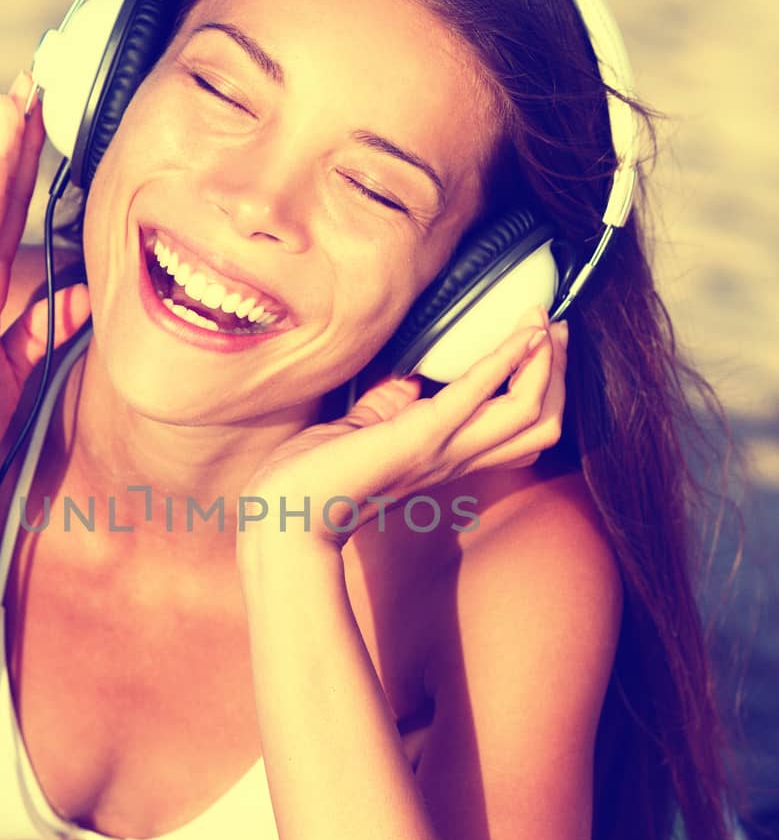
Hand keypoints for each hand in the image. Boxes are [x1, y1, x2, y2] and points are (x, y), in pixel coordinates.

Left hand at [237, 308, 568, 553]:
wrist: (281, 516)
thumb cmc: (311, 479)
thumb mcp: (364, 430)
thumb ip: (392, 405)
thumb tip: (410, 377)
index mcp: (445, 458)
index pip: (520, 434)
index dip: (543, 390)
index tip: (543, 343)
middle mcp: (454, 459)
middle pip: (541, 426)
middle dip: (557, 375)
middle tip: (559, 330)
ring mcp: (441, 450)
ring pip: (528, 415)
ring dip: (543, 364)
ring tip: (544, 323)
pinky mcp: (419, 437)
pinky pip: (477, 396)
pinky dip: (505, 360)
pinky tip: (522, 333)